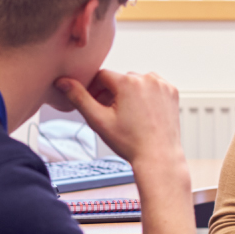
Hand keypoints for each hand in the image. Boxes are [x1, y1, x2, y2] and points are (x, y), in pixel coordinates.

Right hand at [54, 70, 183, 165]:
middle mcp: (147, 78)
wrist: (158, 157)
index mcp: (128, 82)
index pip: (102, 76)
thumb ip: (79, 98)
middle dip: (112, 93)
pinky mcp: (172, 91)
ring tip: (128, 115)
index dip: (94, 90)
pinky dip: (146, 95)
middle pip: (120, 79)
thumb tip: (62, 81)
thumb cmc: (130, 143)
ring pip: (136, 82)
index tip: (95, 105)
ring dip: (129, 93)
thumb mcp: (98, 120)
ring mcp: (162, 84)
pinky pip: (153, 86)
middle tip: (109, 114)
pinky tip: (142, 112)